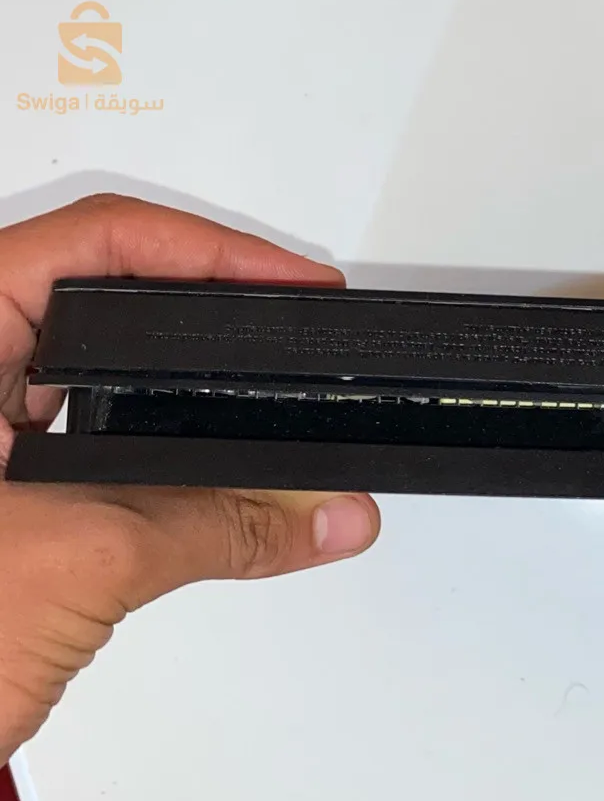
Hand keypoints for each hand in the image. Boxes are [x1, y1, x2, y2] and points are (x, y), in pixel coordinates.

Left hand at [0, 195, 380, 763]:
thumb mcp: (79, 559)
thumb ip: (220, 524)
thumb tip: (327, 512)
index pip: (91, 241)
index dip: (208, 250)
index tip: (293, 285)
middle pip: (102, 300)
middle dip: (211, 315)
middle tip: (292, 324)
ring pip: (100, 378)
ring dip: (190, 393)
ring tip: (265, 391)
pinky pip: (96, 447)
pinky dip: (167, 459)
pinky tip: (217, 476)